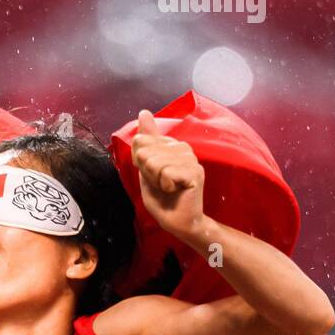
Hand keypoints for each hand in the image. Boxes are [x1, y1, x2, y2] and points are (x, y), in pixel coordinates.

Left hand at [130, 109, 205, 241]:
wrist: (178, 223)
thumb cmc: (163, 200)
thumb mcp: (147, 169)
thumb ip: (146, 142)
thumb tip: (144, 112)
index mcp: (171, 145)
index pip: (141, 141)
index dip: (140, 164)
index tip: (153, 176)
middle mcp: (183, 148)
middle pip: (146, 152)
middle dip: (148, 174)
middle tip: (161, 185)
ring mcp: (191, 159)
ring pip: (155, 162)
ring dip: (156, 181)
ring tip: (168, 189)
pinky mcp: (194, 172)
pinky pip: (166, 173)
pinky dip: (165, 186)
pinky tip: (175, 191)